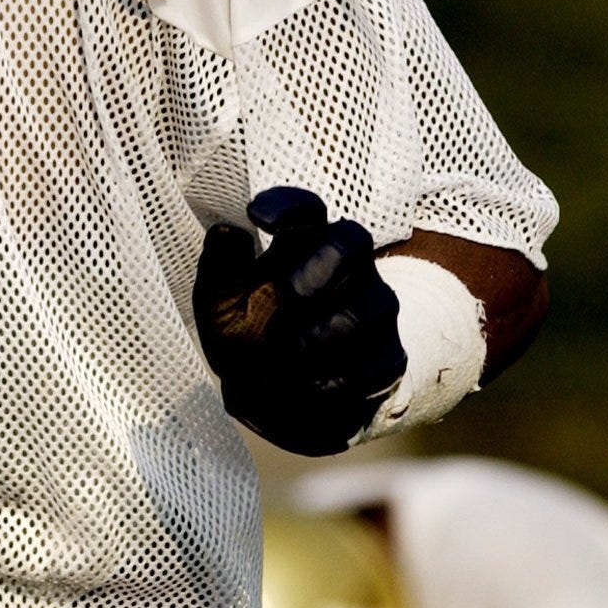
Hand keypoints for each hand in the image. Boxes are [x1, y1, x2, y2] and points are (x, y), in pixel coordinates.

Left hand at [193, 187, 406, 455]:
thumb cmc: (245, 336)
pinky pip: (379, 360)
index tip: (257, 218)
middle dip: (317, 266)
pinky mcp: (389, 357)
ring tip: (283, 356)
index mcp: (301, 246)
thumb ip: (219, 268)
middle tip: (286, 295)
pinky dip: (340, 377)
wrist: (267, 402)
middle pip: (351, 239)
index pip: (305, 208)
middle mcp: (346, 268)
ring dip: (320, 334)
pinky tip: (308, 387)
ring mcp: (373, 310)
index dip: (287, 205)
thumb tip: (227, 231)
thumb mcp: (219, 305)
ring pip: (369, 306)